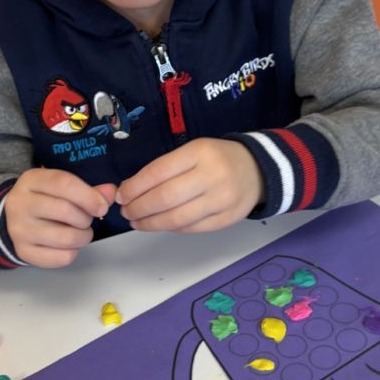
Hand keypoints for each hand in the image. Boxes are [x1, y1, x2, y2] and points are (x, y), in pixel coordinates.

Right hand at [5, 169, 116, 267]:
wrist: (13, 218)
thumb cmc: (45, 199)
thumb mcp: (61, 186)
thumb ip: (88, 189)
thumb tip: (110, 192)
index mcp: (31, 180)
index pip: (62, 183)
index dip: (88, 196)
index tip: (102, 207)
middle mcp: (20, 204)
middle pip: (65, 211)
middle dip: (86, 218)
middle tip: (87, 219)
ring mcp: (19, 230)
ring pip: (66, 237)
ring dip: (83, 236)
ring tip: (81, 232)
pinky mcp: (24, 252)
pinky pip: (61, 258)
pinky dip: (74, 252)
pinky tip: (69, 245)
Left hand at [116, 139, 263, 232]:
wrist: (258, 170)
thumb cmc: (217, 159)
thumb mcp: (194, 151)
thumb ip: (166, 168)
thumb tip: (131, 190)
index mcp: (200, 153)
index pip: (158, 172)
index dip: (135, 187)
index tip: (121, 195)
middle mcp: (212, 176)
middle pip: (165, 198)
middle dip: (139, 208)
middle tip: (126, 212)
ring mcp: (222, 200)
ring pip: (177, 218)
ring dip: (151, 223)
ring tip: (137, 222)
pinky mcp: (227, 219)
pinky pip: (192, 229)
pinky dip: (171, 228)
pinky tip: (161, 224)